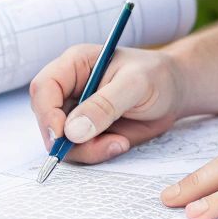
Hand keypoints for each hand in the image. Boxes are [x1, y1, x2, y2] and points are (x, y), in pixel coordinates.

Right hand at [28, 45, 187, 163]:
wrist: (174, 91)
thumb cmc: (157, 77)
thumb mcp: (135, 85)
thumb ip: (105, 105)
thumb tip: (72, 131)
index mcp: (74, 65)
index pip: (43, 87)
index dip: (47, 112)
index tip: (62, 135)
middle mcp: (69, 88)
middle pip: (47, 119)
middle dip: (68, 141)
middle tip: (104, 145)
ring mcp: (76, 112)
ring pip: (60, 141)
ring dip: (87, 150)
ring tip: (119, 143)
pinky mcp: (86, 132)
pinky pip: (79, 151)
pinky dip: (97, 153)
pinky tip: (120, 143)